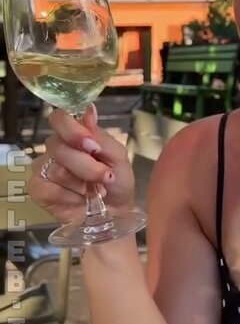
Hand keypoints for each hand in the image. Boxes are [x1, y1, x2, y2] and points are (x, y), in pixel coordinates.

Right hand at [29, 104, 135, 224]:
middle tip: (105, 177)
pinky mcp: (37, 189)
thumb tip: (89, 111)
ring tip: (96, 192)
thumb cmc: (117, 181)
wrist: (114, 212)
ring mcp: (43, 168)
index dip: (72, 131)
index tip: (92, 147)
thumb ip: (102, 137)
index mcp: (74, 134)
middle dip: (87, 166)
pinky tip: (80, 200)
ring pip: (57, 170)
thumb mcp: (118, 157)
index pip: (59, 118)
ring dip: (83, 185)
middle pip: (59, 148)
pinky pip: (48, 189)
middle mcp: (55, 147)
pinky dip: (70, 197)